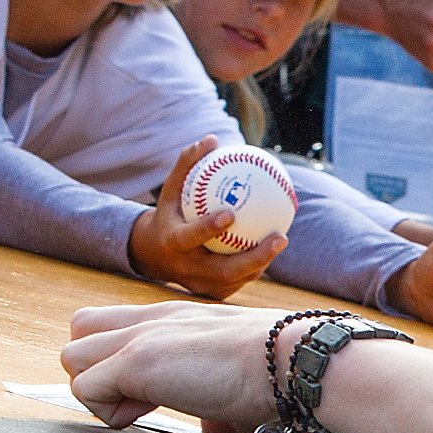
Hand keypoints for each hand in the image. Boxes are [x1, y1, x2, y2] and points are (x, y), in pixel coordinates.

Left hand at [65, 299, 287, 432]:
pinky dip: (108, 413)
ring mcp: (140, 338)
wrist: (294, 361)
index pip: (114, 325)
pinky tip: (148, 415)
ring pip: (71, 357)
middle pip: (80, 332)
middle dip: (97, 371)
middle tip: (138, 398)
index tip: (158, 393)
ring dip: (99, 391)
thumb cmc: (279, 375)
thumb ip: (216, 408)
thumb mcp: (238, 385)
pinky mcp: (135, 362)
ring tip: (142, 408)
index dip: (121, 362)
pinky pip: (85, 389)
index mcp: (177, 320)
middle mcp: (153, 321)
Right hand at [128, 137, 287, 298]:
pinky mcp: (210, 293)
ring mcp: (199, 285)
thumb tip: (211, 138)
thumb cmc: (169, 214)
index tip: (231, 213)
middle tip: (280, 237)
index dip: (209, 228)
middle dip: (255, 258)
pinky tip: (272, 248)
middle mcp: (186, 268)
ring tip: (281, 240)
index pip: (190, 237)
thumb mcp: (170, 189)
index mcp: (172, 243)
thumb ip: (188, 165)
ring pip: (236, 280)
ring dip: (261, 263)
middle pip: (224, 270)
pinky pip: (238, 282)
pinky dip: (255, 267)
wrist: (152, 255)